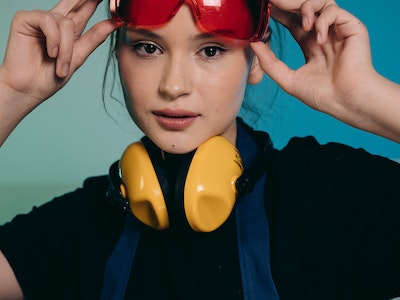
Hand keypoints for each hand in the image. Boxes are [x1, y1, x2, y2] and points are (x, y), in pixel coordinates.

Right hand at [0, 0, 117, 106]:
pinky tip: (50, 53)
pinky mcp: (25, 19)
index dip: (95, 2)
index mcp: (69, 29)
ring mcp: (40, 19)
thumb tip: (114, 23)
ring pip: (66, 23)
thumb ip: (94, 38)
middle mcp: (55, 20)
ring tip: (60, 66)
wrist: (30, 90)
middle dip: (87, 0)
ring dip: (66, 48)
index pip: (85, 8)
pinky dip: (53, 40)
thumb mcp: (79, 57)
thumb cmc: (50, 77)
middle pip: (74, 1)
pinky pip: (48, 21)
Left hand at [252, 5, 374, 126]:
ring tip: (304, 25)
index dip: (280, 15)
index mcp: (310, 45)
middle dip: (290, 5)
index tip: (266, 10)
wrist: (346, 100)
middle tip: (274, 3)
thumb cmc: (322, 95)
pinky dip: (323, 21)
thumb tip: (253, 44)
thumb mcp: (289, 79)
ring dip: (308, 9)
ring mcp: (338, 31)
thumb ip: (270, 63)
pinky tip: (320, 39)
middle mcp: (324, 35)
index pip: (293, 22)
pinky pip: (334, 11)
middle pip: (305, 10)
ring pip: (321, 3)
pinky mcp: (352, 28)